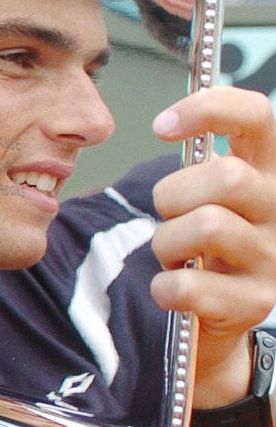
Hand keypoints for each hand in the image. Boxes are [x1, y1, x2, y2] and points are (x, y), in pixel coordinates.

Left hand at [150, 86, 275, 405]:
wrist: (218, 317)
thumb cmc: (205, 243)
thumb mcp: (207, 193)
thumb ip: (201, 161)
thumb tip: (171, 122)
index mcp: (269, 170)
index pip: (258, 115)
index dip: (210, 109)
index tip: (161, 127)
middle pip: (227, 175)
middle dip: (175, 194)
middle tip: (170, 217)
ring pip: (207, 226)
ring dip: (167, 242)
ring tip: (173, 255)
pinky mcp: (257, 302)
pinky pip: (190, 284)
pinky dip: (164, 287)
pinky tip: (170, 289)